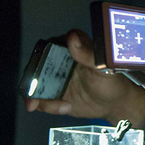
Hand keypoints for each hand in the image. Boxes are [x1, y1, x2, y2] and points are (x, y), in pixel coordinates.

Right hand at [24, 29, 144, 127]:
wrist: (114, 105)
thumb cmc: (112, 82)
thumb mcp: (103, 68)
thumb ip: (88, 54)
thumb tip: (72, 38)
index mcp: (74, 50)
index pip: (54, 43)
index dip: (45, 50)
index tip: (43, 60)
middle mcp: (61, 62)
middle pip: (38, 64)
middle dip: (31, 76)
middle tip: (30, 87)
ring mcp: (56, 79)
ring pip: (36, 83)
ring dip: (32, 94)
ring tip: (37, 104)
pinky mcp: (54, 95)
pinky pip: (42, 99)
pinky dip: (46, 105)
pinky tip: (65, 107)